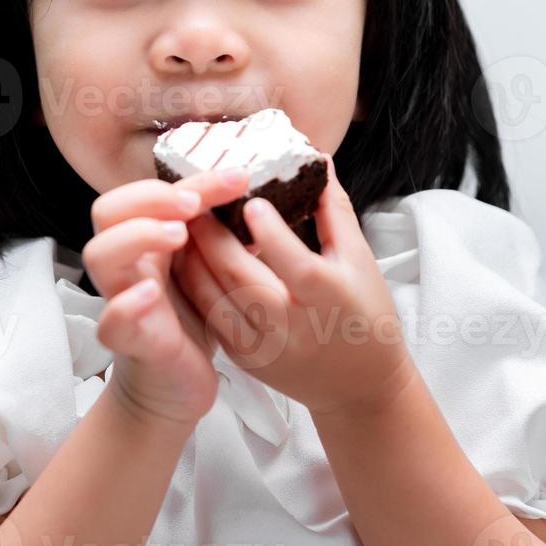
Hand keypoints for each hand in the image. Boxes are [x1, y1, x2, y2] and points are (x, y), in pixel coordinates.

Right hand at [81, 167, 251, 427]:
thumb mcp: (209, 270)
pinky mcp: (128, 340)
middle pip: (107, 211)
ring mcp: (121, 299)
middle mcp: (128, 264)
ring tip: (179, 236)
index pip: (148, 192)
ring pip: (99, 254)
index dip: (189, 179)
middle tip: (194, 204)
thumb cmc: (194, 321)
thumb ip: (218, 234)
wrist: (178, 384)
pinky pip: (110, 320)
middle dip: (151, 199)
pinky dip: (126, 303)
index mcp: (147, 242)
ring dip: (138, 236)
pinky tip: (150, 293)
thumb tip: (264, 197)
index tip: (237, 178)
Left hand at [172, 154, 415, 416]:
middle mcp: (292, 326)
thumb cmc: (366, 313)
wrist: (359, 386)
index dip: (269, 232)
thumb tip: (318, 160)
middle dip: (211, 235)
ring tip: (180, 221)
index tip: (250, 200)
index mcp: (327, 298)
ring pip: (215, 296)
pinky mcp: (244, 357)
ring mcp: (264, 345)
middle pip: (241, 277)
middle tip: (194, 198)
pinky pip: (209, 315)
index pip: (293, 262)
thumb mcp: (359, 259)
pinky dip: (193, 283)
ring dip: (193, 257)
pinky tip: (184, 256)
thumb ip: (334, 210)